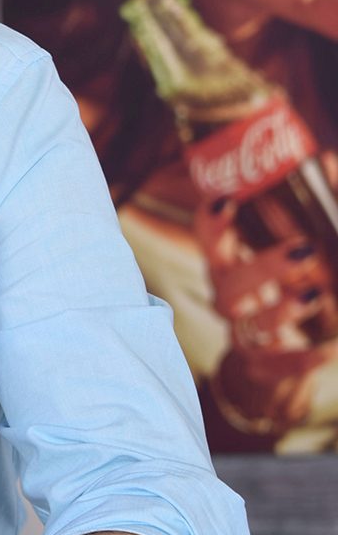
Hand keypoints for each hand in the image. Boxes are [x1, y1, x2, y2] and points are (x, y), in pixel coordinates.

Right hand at [195, 196, 337, 432]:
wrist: (265, 359)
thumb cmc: (274, 294)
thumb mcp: (284, 260)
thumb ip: (304, 223)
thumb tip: (329, 166)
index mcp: (228, 268)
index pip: (208, 242)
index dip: (211, 223)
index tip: (227, 200)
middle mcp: (228, 300)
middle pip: (228, 285)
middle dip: (262, 267)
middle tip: (303, 250)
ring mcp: (242, 334)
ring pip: (249, 325)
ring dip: (281, 311)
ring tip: (315, 294)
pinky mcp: (260, 366)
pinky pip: (272, 368)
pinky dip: (298, 361)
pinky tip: (327, 352)